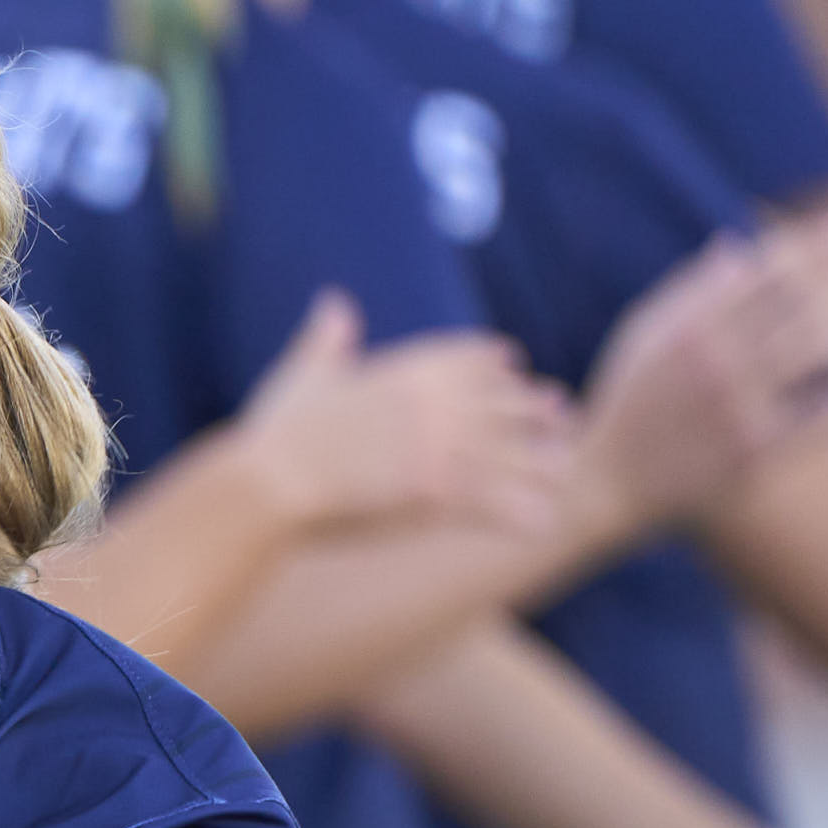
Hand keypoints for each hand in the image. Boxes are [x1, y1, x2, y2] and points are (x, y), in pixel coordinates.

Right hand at [225, 293, 576, 538]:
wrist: (265, 486)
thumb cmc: (277, 434)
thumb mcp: (305, 373)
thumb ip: (328, 337)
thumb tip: (334, 302)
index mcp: (407, 370)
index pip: (475, 356)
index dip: (499, 366)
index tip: (515, 373)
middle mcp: (435, 403)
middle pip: (509, 402)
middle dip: (536, 410)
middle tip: (562, 418)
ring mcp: (440, 448)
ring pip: (515, 454)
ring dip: (542, 464)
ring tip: (562, 474)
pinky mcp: (437, 494)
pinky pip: (497, 505)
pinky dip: (523, 515)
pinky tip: (540, 525)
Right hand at [575, 233, 827, 533]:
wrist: (604, 483)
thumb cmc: (627, 404)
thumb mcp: (643, 335)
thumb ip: (688, 290)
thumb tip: (738, 247)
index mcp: (689, 322)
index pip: (772, 267)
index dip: (820, 248)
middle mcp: (714, 358)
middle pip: (806, 299)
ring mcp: (736, 405)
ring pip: (821, 347)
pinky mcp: (753, 454)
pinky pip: (822, 421)